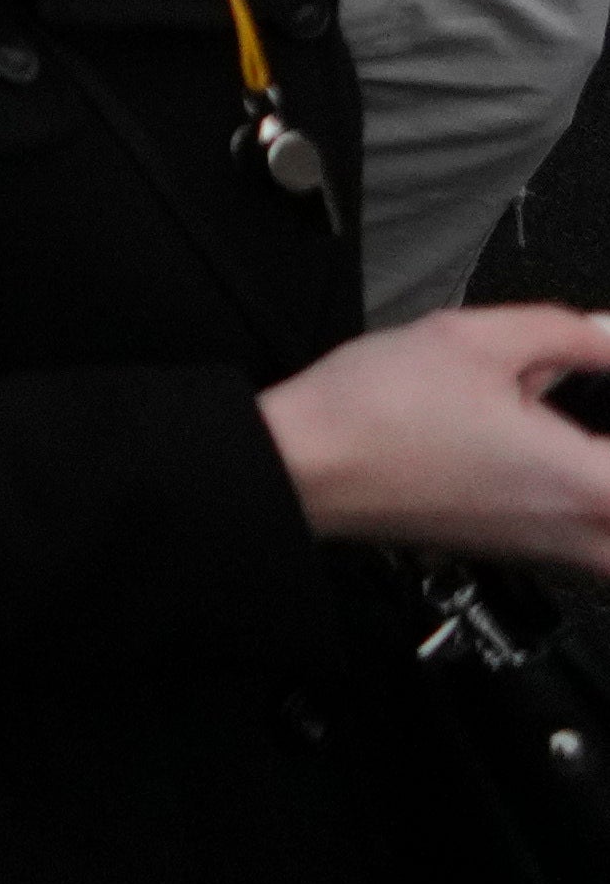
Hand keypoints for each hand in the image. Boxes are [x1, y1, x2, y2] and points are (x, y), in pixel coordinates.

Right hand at [262, 300, 609, 573]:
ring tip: (591, 447)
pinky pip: (594, 548)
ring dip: (607, 492)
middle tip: (600, 424)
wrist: (304, 465)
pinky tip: (575, 461)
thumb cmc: (374, 413)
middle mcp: (575, 532)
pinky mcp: (515, 551)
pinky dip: (598, 510)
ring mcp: (546, 551)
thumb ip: (566, 332)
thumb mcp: (473, 339)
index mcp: (582, 483)